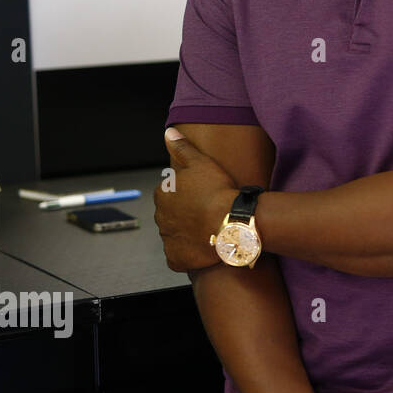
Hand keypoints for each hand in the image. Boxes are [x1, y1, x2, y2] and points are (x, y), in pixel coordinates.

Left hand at [155, 127, 239, 272]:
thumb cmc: (219, 192)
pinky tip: (205, 245)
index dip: (189, 195)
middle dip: (186, 215)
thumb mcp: (201, 163)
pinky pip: (179, 255)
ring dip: (189, 232)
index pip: (170, 194)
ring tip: (210, 229)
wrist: (232, 223)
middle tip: (208, 213)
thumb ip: (182, 148)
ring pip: (176, 234)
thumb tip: (168, 134)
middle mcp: (160, 217)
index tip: (204, 197)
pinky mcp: (175, 258)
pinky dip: (189, 252)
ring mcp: (167, 239)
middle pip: (172, 215)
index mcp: (163, 194)